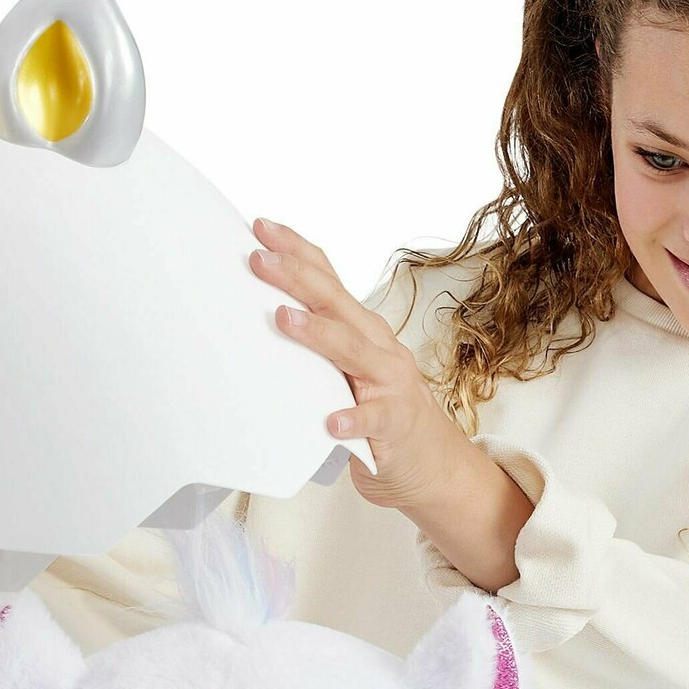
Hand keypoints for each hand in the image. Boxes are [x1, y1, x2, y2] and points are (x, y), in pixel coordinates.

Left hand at [249, 218, 467, 511]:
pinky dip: (352, 419)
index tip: (260, 227)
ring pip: (351, 351)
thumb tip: (261, 318)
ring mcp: (388, 384)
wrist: (430, 461)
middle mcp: (377, 346)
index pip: (327, 278)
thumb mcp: (348, 368)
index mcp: (361, 328)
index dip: (296, 250)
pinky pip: (371, 420)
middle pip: (334, 303)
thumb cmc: (379, 410)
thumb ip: (318, 346)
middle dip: (295, 277)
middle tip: (258, 260)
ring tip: (283, 320)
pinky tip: (332, 422)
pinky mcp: (393, 425)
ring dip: (316, 333)